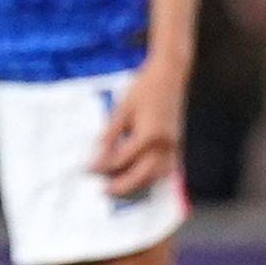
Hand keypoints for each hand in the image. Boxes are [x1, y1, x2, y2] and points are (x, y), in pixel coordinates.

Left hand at [93, 57, 185, 197]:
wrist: (169, 74)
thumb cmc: (144, 88)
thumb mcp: (122, 109)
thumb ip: (110, 135)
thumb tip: (98, 156)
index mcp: (148, 135)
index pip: (122, 159)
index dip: (103, 166)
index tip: (88, 170)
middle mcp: (164, 145)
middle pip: (142, 175)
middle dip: (122, 185)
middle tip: (104, 190)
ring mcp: (174, 147)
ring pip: (157, 176)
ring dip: (139, 184)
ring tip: (120, 187)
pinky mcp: (177, 145)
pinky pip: (166, 169)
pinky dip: (153, 177)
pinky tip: (140, 178)